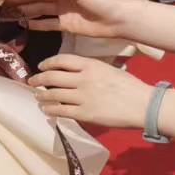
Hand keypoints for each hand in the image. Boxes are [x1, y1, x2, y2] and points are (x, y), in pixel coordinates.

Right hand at [3, 0, 139, 38]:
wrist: (117, 19)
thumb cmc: (101, 0)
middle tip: (5, 0)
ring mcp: (63, 10)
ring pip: (40, 9)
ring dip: (26, 10)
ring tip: (10, 12)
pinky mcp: (66, 24)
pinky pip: (48, 24)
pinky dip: (37, 24)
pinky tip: (25, 24)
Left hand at [29, 54, 151, 129]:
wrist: (142, 105)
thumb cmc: (129, 87)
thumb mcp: (109, 69)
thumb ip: (90, 70)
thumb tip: (74, 74)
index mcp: (91, 65)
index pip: (62, 60)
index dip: (48, 63)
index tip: (41, 66)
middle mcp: (83, 79)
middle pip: (53, 77)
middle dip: (38, 80)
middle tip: (32, 82)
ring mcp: (83, 97)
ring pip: (54, 95)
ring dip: (42, 96)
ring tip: (37, 98)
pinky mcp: (85, 114)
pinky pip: (61, 112)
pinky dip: (51, 110)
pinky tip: (47, 111)